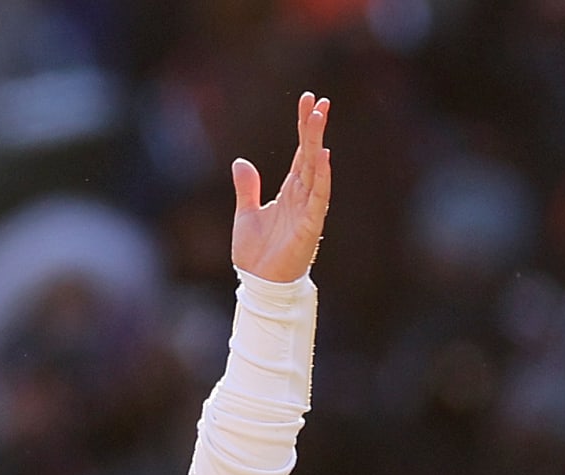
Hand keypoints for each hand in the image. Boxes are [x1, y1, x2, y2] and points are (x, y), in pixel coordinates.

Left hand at [231, 93, 331, 282]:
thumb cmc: (255, 254)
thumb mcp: (245, 214)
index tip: (308, 101)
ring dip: (317, 142)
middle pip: (310, 154)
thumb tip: (241, 161)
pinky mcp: (310, 224)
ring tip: (320, 116)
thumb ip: (247, 187)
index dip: (303, 128)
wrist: (259, 284)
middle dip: (313, 127)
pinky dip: (322, 176)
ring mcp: (308, 208)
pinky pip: (319, 196)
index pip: (300, 153)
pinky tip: (323, 155)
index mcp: (289, 192)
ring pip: (315, 168)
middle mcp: (302, 196)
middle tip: (318, 100)